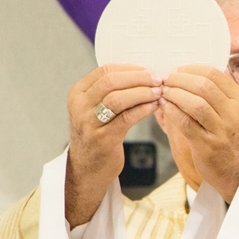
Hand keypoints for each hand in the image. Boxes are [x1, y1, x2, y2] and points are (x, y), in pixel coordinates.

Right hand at [65, 64, 162, 225]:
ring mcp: (88, 123)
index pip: (105, 71)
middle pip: (111, 81)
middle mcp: (79, 106)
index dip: (131, 68)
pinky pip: (126, 118)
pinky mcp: (102, 139)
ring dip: (143, 92)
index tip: (150, 69)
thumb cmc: (98, 134)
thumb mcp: (96, 108)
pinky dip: (144, 109)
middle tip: (159, 79)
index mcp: (78, 93)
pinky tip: (155, 106)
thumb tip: (145, 73)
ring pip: (118, 98)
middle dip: (139, 78)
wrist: (87, 169)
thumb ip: (112, 90)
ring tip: (160, 92)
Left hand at [158, 65, 238, 201]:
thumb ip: (217, 91)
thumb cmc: (229, 135)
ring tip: (164, 92)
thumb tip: (189, 71)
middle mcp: (233, 113)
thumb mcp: (232, 110)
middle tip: (166, 80)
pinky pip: (186, 123)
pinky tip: (165, 107)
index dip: (191, 69)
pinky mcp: (207, 145)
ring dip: (174, 94)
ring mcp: (221, 130)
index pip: (214, 74)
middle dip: (180, 80)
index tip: (177, 70)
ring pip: (195, 103)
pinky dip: (172, 111)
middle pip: (203, 86)